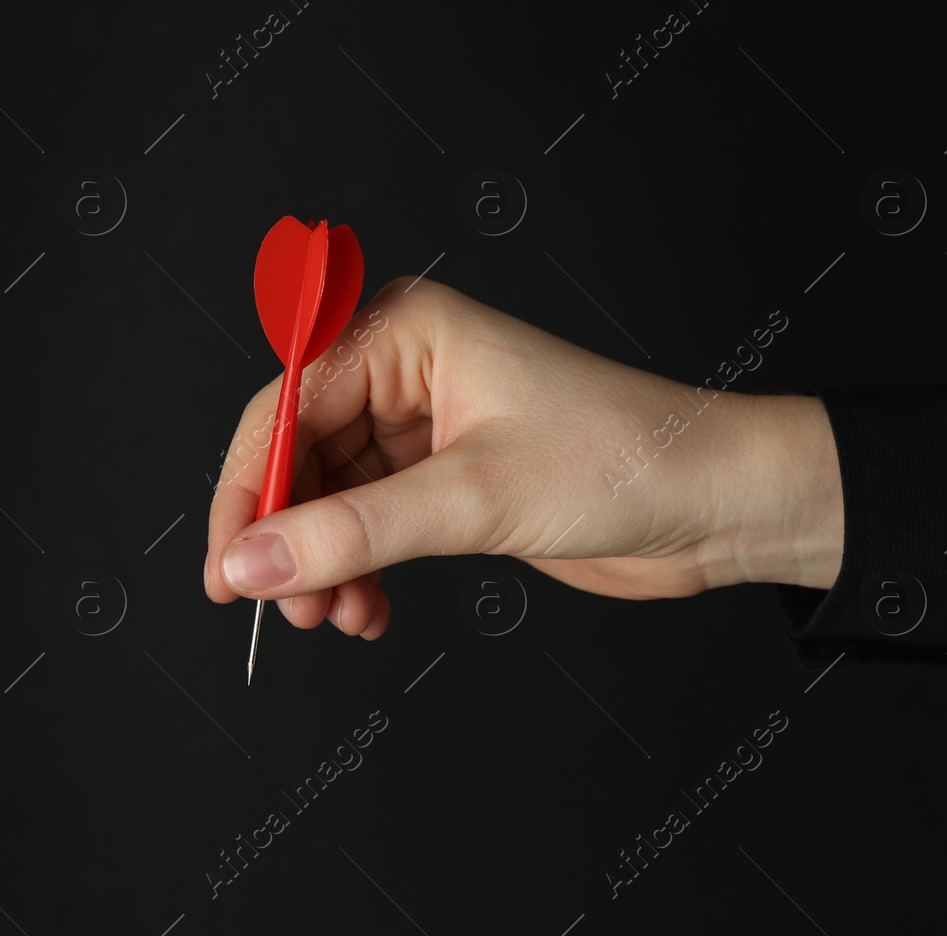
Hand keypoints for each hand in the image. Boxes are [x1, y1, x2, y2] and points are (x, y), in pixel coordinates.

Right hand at [203, 277, 843, 639]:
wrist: (719, 502)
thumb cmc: (625, 458)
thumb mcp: (473, 498)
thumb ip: (351, 532)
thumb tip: (251, 561)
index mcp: (406, 331)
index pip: (284, 405)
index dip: (246, 488)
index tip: (227, 564)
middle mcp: (406, 369)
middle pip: (297, 453)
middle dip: (287, 536)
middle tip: (285, 606)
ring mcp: (424, 426)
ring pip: (328, 498)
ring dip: (323, 564)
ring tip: (338, 616)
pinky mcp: (444, 477)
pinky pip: (367, 524)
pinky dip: (357, 571)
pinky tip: (370, 610)